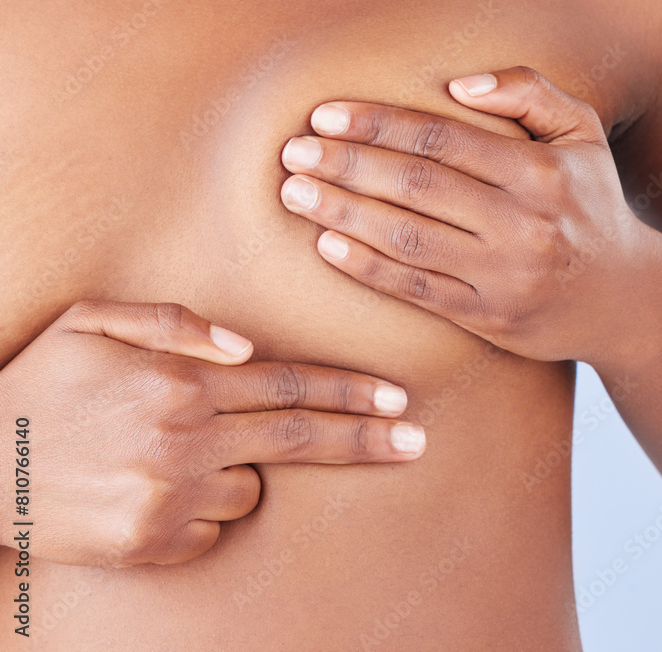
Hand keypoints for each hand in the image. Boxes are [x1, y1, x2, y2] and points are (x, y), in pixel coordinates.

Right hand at [0, 301, 423, 566]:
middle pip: (300, 439)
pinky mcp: (153, 543)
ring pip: (253, 487)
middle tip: (416, 440)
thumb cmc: (41, 383)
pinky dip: (203, 507)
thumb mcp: (93, 322)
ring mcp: (170, 497)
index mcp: (180, 382)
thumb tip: (245, 346)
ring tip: (179, 454)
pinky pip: (212, 526)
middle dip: (366, 438)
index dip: (349, 391)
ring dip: (244, 470)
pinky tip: (154, 488)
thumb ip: (175, 322)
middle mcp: (185, 440)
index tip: (397, 397)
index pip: (289, 385)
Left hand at [279, 67, 642, 361]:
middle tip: (293, 154)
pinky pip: (417, 290)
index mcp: (542, 173)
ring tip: (295, 195)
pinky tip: (328, 246)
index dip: (378, 125)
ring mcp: (506, 276)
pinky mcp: (490, 319)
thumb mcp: (581, 134)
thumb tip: (456, 84)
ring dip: (344, 214)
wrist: (626, 297)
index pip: (443, 139)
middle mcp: (524, 225)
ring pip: (409, 240)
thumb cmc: (591, 204)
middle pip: (417, 187)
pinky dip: (368, 268)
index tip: (325, 116)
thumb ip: (528, 93)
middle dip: (347, 166)